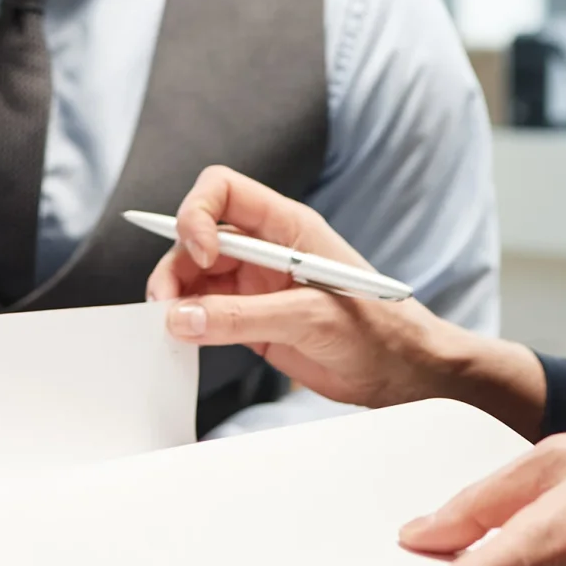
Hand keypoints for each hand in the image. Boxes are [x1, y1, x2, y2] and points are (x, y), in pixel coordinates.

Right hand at [145, 166, 545, 433]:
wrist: (401, 373)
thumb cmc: (376, 332)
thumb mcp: (309, 319)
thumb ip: (241, 318)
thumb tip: (179, 318)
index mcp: (287, 226)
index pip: (224, 191)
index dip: (198, 213)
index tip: (200, 254)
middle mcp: (265, 248)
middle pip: (197, 235)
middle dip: (176, 264)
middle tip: (165, 306)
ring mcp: (254, 284)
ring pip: (194, 275)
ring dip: (174, 296)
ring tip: (169, 328)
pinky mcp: (249, 319)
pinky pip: (203, 311)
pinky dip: (185, 323)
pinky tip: (181, 341)